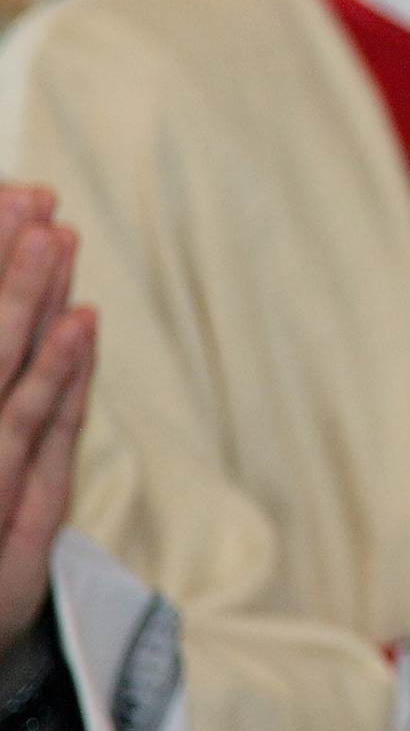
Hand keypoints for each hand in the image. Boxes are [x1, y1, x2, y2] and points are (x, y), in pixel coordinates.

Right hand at [0, 185, 93, 655]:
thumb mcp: (24, 474)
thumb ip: (32, 394)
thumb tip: (51, 298)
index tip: (13, 197)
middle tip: (31, 197)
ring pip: (4, 383)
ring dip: (26, 305)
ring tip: (58, 236)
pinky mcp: (6, 532)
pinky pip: (42, 441)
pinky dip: (64, 381)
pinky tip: (82, 324)